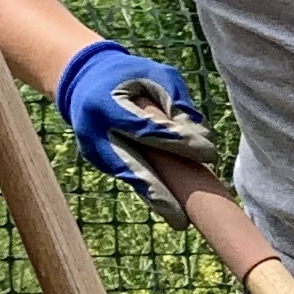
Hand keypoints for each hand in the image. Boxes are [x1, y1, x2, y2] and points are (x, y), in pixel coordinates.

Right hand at [53, 39, 218, 211]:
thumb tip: (201, 137)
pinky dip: (148, 189)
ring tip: (180, 218)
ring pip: (129, 178)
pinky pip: (127, 176)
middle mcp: (95, 132)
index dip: (178, 142)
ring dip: (155, 198)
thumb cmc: (128, 75)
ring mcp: (93, 149)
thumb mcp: (154, 75)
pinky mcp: (98, 160)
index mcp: (107, 104)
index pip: (147, 128)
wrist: (83, 81)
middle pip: (130, 166)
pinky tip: (169, 205)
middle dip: (158, 192)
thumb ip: (176, 101)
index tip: (209, 153)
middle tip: (184, 216)